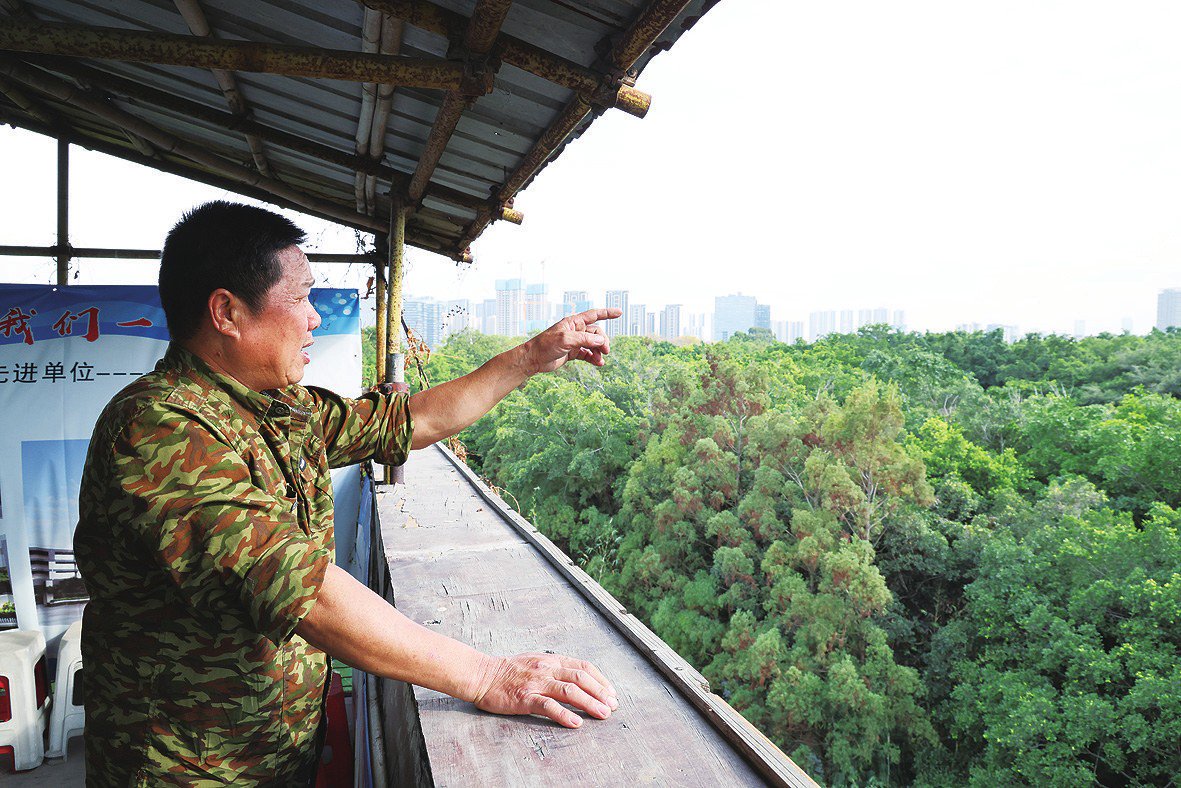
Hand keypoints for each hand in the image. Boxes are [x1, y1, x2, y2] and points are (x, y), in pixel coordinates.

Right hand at [470, 652, 619, 727]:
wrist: (483, 675)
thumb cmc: (509, 671)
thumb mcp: (536, 661)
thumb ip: (555, 668)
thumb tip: (578, 679)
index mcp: (551, 660)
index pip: (583, 666)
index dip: (601, 680)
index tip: (612, 693)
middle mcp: (547, 668)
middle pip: (581, 678)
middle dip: (601, 693)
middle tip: (613, 707)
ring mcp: (536, 682)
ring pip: (569, 691)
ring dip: (590, 703)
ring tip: (603, 714)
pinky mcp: (525, 697)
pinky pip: (548, 706)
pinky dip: (564, 715)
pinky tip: (576, 723)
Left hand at [522, 308, 622, 373]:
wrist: (533, 359)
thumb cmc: (545, 345)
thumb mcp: (565, 339)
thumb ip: (584, 339)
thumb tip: (600, 341)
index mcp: (573, 323)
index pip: (594, 315)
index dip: (607, 313)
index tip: (620, 312)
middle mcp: (575, 331)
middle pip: (596, 333)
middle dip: (602, 341)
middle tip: (605, 351)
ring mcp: (574, 342)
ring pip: (593, 344)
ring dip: (598, 351)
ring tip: (600, 360)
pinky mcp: (573, 353)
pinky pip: (588, 354)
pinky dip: (594, 358)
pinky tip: (598, 364)